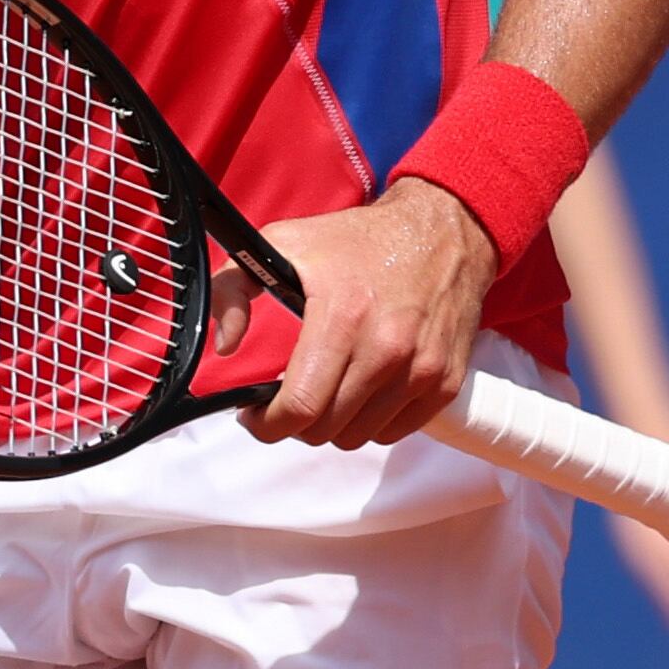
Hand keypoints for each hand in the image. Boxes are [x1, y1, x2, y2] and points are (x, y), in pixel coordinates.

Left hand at [208, 178, 497, 448]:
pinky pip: (393, 432)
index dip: (266, 424)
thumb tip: (225, 345)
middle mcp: (386, 349)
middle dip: (295, 422)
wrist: (442, 231)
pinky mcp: (444, 381)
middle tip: (288, 397)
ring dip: (334, 423)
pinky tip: (361, 389)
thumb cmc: (358, 239)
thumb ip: (233, 288)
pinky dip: (371, 421)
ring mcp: (420, 369)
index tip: (254, 414)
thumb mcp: (283, 243)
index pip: (300, 407)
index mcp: (342, 316)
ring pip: (358, 437)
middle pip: (326, 430)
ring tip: (327, 389)